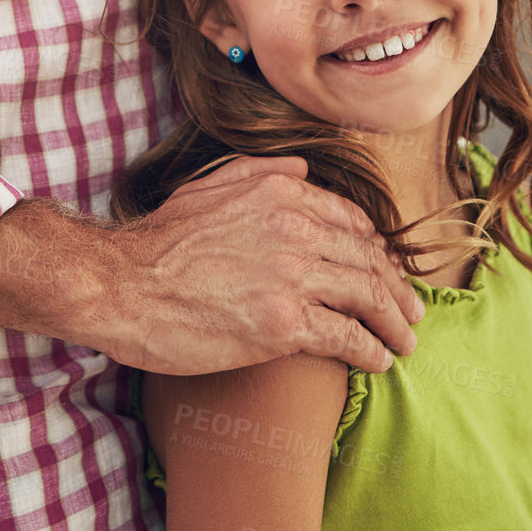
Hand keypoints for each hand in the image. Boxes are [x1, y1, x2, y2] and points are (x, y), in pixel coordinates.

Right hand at [96, 155, 423, 374]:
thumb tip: (302, 169)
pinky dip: (370, 349)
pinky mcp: (283, 324)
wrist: (120, 286)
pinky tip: (378, 361)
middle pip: (369, 259)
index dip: (377, 251)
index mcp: (281, 194)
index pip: (352, 222)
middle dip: (397, 289)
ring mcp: (292, 276)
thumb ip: (260, 173)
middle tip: (412, 311)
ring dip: (394, 321)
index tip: (386, 272)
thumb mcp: (208, 186)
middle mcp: (295, 229)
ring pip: (367, 296)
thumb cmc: (156, 243)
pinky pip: (346, 336)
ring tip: (405, 340)